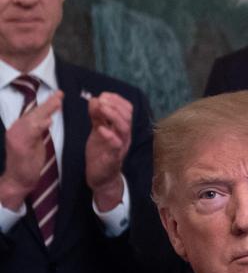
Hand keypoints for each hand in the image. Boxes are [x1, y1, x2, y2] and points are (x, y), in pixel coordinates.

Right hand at [0, 91, 62, 209]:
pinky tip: (47, 120)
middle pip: (33, 113)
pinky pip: (30, 134)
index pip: (34, 112)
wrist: (18, 180)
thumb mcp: (35, 142)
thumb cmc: (28, 162)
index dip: (46, 103)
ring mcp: (16, 137)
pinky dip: (39, 126)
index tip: (58, 94)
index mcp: (20, 128)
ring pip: (32, 120)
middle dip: (47, 103)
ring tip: (57, 102)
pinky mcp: (19, 146)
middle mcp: (15, 129)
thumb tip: (47, 118)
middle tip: (60, 94)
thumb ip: (39, 130)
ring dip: (45, 110)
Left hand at [85, 92, 132, 210]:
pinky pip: (116, 145)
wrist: (101, 177)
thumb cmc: (100, 153)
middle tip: (101, 99)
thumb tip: (95, 99)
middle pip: (127, 115)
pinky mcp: (114, 157)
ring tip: (102, 108)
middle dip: (114, 104)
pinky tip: (100, 129)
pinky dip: (109, 135)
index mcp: (121, 128)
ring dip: (113, 115)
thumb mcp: (97, 130)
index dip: (117, 99)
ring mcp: (120, 146)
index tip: (103, 95)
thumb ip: (97, 116)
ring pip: (124, 127)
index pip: (127, 109)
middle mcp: (124, 136)